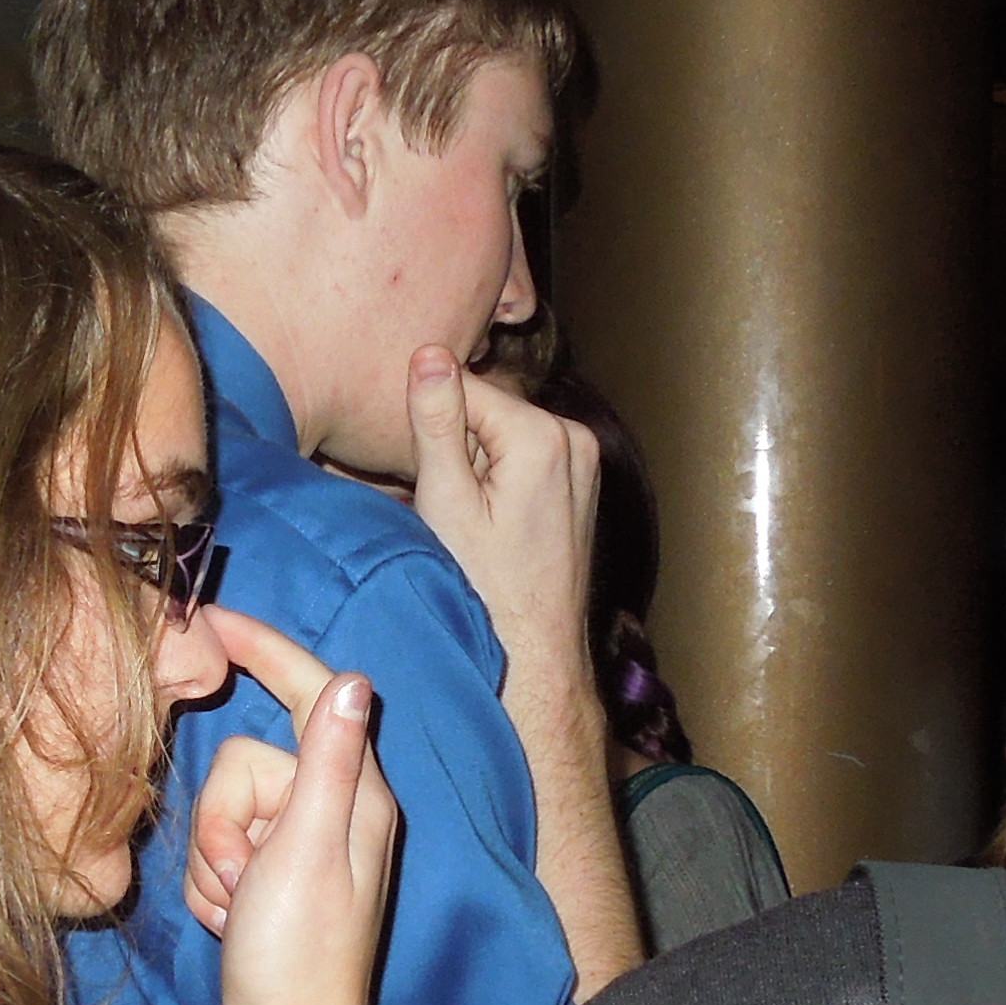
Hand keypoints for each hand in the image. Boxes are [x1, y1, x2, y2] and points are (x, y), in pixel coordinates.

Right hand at [197, 609, 398, 1004]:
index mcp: (356, 798)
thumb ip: (328, 763)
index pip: (313, 695)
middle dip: (223, 819)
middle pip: (247, 762)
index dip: (267, 653)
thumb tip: (353, 679)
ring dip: (214, 860)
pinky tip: (231, 923)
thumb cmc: (296, 958)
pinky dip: (212, 886)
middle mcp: (336, 813)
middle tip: (239, 877)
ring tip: (237, 908)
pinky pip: (218, 852)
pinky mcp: (274, 880)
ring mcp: (303, 849)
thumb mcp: (307, 849)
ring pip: (224, 809)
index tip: (215, 621)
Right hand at [404, 344, 602, 714]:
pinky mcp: (580, 482)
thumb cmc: (485, 588)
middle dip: (456, 444)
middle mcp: (576, 437)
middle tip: (446, 505)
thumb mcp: (446, 500)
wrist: (534, 653)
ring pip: (503, 433)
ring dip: (475, 463)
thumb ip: (436, 421)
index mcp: (545, 435)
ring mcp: (585, 460)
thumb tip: (428, 351)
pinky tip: (491, 526)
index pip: (462, 386)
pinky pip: (524, 457)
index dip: (429, 426)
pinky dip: (498, 479)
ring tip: (470, 521)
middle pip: (487, 409)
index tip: (421, 476)